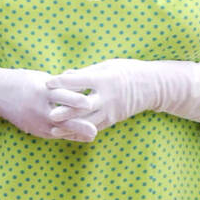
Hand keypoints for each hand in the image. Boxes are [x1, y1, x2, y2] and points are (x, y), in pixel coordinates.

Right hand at [0, 64, 96, 141]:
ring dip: (76, 132)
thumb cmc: (26, 81)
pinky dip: (68, 134)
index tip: (90, 103)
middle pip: (61, 117)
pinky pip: (55, 134)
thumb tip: (84, 82)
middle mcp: (39, 107)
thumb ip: (63, 84)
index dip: (75, 100)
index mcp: (42, 90)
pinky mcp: (35, 129)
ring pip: (59, 129)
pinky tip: (82, 136)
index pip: (61, 96)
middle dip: (77, 124)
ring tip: (92, 135)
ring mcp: (36, 121)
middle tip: (94, 129)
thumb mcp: (43, 78)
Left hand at [46, 57, 199, 134]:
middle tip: (50, 114)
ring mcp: (111, 111)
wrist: (152, 87)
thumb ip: (85, 72)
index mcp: (105, 79)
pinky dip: (80, 131)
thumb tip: (64, 75)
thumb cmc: (127, 71)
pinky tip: (67, 134)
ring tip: (53, 129)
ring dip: (70, 126)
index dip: (63, 82)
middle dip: (66, 111)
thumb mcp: (107, 65)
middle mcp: (107, 97)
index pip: (80, 80)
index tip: (48, 82)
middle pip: (84, 106)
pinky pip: (94, 128)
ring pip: (88, 121)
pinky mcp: (112, 120)